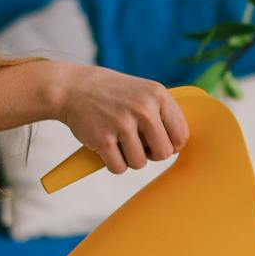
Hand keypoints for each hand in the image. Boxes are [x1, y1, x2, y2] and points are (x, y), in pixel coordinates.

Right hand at [51, 66, 191, 174]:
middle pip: (163, 153)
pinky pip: (118, 168)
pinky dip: (113, 163)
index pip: (181, 135)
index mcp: (158, 95)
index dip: (170, 144)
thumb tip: (181, 145)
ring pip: (140, 164)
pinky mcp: (103, 139)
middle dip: (151, 154)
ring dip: (130, 159)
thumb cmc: (113, 94)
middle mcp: (143, 108)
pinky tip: (107, 148)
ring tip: (120, 142)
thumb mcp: (144, 92)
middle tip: (137, 143)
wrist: (73, 87)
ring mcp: (122, 123)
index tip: (158, 141)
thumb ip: (163, 114)